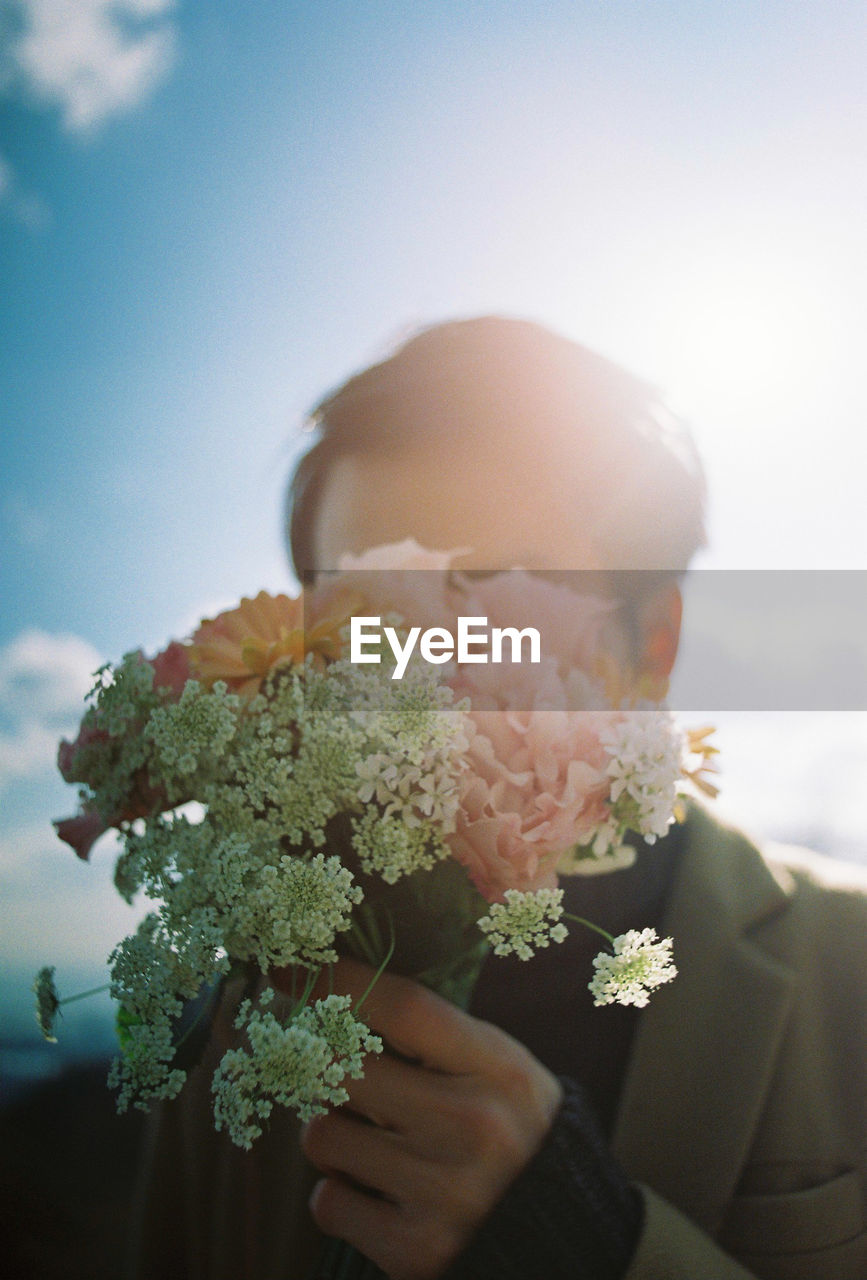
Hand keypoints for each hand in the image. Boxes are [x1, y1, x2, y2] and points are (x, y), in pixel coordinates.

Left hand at [297, 958, 562, 1279]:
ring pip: (322, 1136)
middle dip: (327, 1067)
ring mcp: (442, 1191)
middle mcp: (471, 1126)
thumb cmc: (511, 1131)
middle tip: (338, 1072)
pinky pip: (326, 1202)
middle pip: (345, 1070)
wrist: (558, 1232)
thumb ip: (435, 1033)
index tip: (293, 967)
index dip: (338, 981)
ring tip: (366, 1137)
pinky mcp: (414, 1249)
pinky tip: (373, 1189)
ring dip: (330, 1132)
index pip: (403, 1006)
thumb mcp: (497, 1066)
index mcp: (497, 1068)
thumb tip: (341, 987)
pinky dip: (337, 1194)